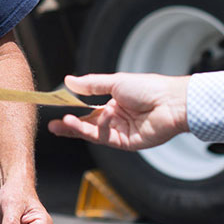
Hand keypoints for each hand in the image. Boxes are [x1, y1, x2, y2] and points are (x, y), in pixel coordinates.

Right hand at [47, 73, 188, 150]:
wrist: (171, 102)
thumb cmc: (148, 88)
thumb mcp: (114, 82)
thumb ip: (90, 84)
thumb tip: (68, 80)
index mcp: (113, 104)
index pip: (88, 110)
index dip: (72, 111)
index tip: (56, 110)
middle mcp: (116, 119)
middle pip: (88, 125)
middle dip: (70, 126)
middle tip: (52, 126)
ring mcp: (120, 132)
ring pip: (94, 133)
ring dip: (79, 128)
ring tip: (65, 121)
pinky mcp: (126, 143)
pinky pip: (107, 137)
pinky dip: (101, 127)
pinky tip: (103, 115)